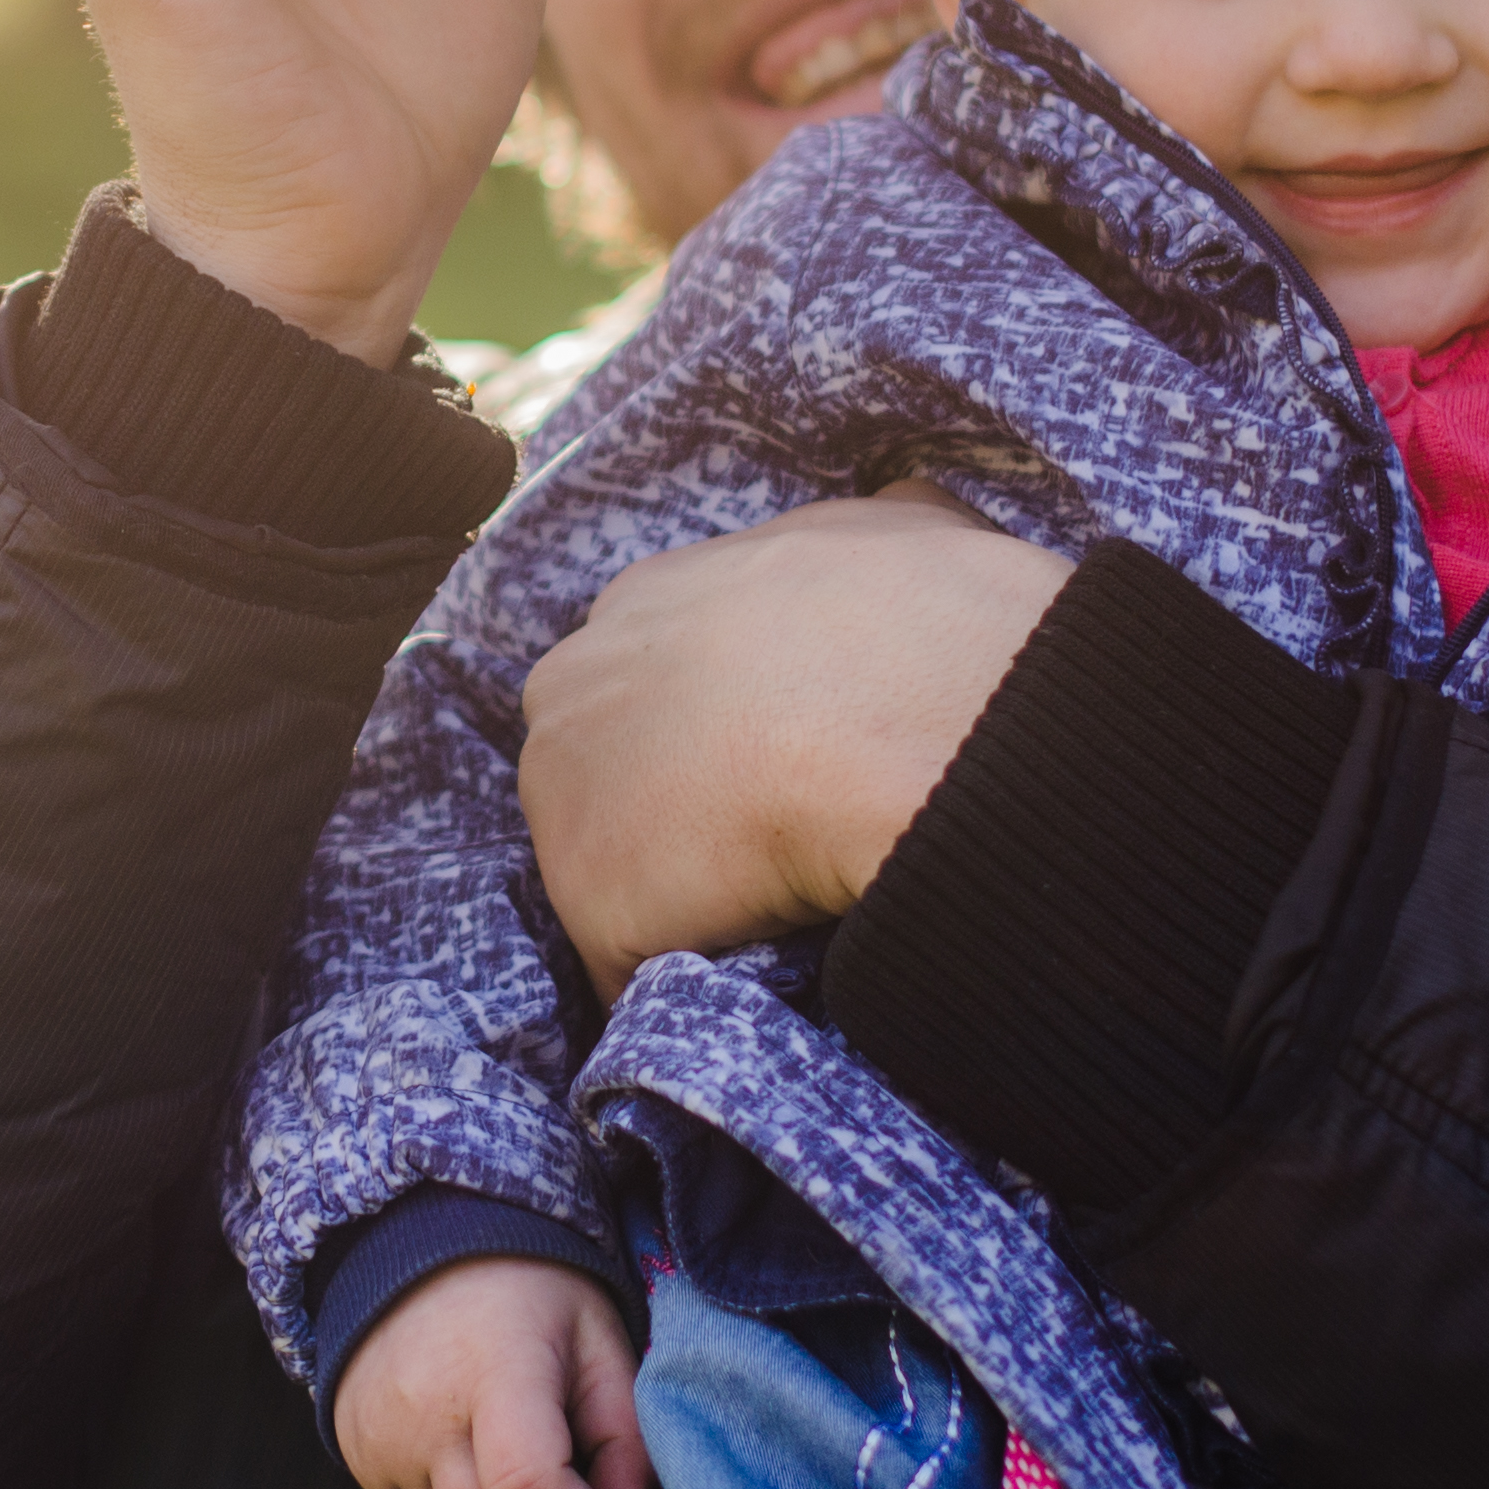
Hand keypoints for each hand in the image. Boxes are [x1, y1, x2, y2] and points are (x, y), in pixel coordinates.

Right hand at [330, 1255, 651, 1488]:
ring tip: (542, 1482)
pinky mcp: (358, 1460)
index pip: (527, 1487)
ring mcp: (379, 1440)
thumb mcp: (601, 1344)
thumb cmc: (530, 1297)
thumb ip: (628, 1440)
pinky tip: (488, 1475)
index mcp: (493, 1367)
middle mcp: (421, 1411)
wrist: (424, 1251)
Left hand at [519, 487, 1072, 999]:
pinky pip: (640, 961)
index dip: (717, 726)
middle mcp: (573, 681)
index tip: (785, 755)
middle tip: (781, 831)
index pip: (651, 675)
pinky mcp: (590, 902)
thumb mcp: (905, 523)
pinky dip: (694, 970)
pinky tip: (766, 958)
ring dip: (683, 888)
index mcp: (642, 597)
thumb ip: (870, 531)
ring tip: (783, 897)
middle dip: (675, 800)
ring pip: (618, 862)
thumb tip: (904, 518)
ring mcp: (564, 794)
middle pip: (606, 763)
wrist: (918, 724)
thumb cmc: (924, 627)